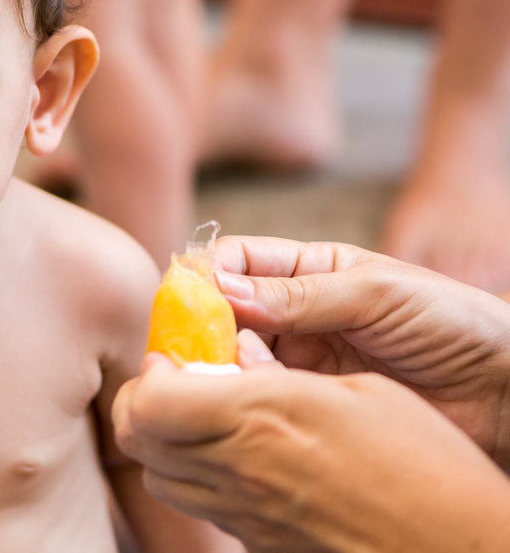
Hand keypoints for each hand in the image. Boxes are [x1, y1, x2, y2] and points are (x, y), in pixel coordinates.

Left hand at [112, 349, 509, 552]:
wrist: (455, 546)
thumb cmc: (421, 461)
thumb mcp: (356, 390)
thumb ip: (280, 371)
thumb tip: (237, 351)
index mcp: (258, 419)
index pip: (148, 399)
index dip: (150, 372)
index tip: (174, 357)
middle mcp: (238, 470)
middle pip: (137, 438)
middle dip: (142, 403)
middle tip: (176, 382)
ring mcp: (244, 515)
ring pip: (159, 477)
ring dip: (164, 441)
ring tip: (203, 418)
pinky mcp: (258, 542)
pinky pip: (201, 506)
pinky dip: (199, 477)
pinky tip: (238, 458)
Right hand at [212, 236, 509, 470]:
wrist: (506, 393)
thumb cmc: (454, 324)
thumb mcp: (377, 293)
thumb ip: (299, 294)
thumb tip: (219, 287)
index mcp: (308, 271)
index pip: (235, 261)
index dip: (206, 274)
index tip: (190, 296)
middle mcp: (293, 316)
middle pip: (221, 313)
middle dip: (204, 325)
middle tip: (201, 345)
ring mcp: (299, 364)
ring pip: (232, 358)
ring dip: (223, 364)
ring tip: (241, 372)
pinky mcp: (308, 408)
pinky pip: (260, 399)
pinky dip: (246, 399)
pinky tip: (259, 401)